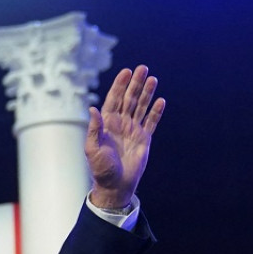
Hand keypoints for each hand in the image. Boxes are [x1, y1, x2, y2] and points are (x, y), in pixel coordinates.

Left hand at [85, 65, 165, 208]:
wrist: (115, 185)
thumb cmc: (101, 169)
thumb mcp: (93, 149)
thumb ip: (94, 129)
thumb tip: (92, 109)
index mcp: (106, 124)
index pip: (114, 100)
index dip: (119, 86)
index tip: (126, 72)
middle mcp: (120, 124)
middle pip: (129, 99)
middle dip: (135, 84)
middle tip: (143, 68)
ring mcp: (133, 130)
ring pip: (141, 107)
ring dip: (146, 93)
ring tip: (153, 79)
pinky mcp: (144, 139)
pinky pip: (151, 122)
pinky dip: (156, 112)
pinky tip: (160, 100)